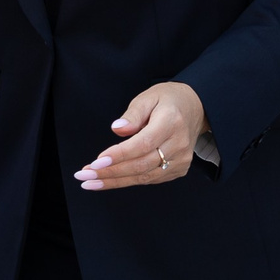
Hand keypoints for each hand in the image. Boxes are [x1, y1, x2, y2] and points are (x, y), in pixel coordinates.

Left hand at [77, 81, 204, 190]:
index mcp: (171, 122)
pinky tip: (109, 180)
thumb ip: (132, 114)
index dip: (119, 155)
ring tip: (90, 182)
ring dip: (115, 181)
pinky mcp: (179, 169)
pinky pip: (150, 179)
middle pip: (142, 164)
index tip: (97, 162)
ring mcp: (181, 159)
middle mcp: (179, 144)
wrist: (195, 108)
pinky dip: (128, 181)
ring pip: (145, 176)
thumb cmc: (167, 100)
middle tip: (84, 175)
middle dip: (110, 172)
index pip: (143, 144)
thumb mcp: (148, 97)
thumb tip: (117, 130)